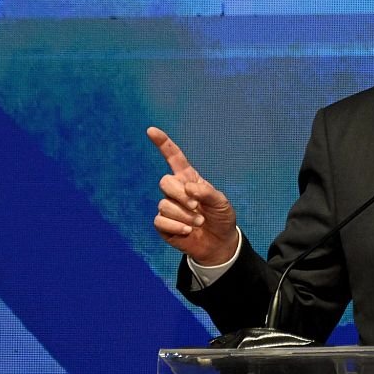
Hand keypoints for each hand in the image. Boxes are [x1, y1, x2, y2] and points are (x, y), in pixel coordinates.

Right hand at [148, 127, 237, 265]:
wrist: (219, 242)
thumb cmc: (220, 217)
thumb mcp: (221, 202)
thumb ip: (207, 192)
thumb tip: (188, 188)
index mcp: (189, 179)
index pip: (174, 158)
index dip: (163, 144)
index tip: (151, 130)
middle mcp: (176, 191)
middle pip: (165, 182)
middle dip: (181, 195)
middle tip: (197, 207)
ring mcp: (167, 207)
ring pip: (164, 204)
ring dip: (185, 215)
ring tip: (198, 223)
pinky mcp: (163, 224)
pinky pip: (160, 220)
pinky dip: (176, 226)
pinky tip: (187, 231)